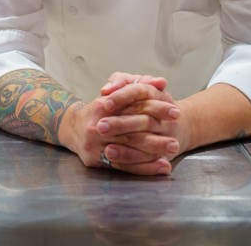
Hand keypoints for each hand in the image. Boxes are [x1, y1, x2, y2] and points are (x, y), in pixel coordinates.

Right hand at [61, 72, 181, 175]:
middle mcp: (98, 124)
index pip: (135, 105)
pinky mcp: (94, 159)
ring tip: (171, 155)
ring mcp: (94, 144)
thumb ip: (139, 84)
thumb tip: (161, 82)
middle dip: (156, 138)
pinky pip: (123, 167)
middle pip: (132, 132)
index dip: (157, 108)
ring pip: (128, 151)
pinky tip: (162, 167)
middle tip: (176, 141)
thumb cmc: (103, 109)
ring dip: (152, 155)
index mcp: (104, 105)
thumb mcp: (118, 91)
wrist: (74, 127)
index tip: (176, 112)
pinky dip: (144, 168)